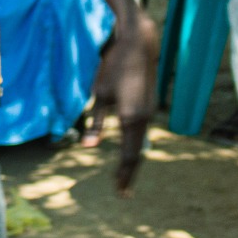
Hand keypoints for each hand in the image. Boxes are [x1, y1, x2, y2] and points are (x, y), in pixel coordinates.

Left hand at [84, 12, 158, 195]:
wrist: (138, 45)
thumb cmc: (113, 66)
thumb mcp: (99, 94)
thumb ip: (95, 123)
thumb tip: (87, 147)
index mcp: (130, 118)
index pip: (128, 155)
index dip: (123, 174)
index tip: (119, 191)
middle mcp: (144, 118)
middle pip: (137, 153)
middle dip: (129, 173)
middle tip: (123, 193)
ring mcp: (150, 112)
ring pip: (141, 143)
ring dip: (133, 160)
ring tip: (124, 176)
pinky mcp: (150, 106)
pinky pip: (142, 132)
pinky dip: (136, 146)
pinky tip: (129, 152)